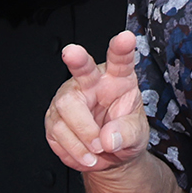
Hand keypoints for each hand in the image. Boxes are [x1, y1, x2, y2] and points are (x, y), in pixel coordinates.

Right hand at [44, 32, 152, 170]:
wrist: (108, 154)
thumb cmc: (124, 134)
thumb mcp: (137, 135)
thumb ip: (127, 134)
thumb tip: (108, 138)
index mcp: (117, 79)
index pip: (120, 61)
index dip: (122, 49)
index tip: (126, 38)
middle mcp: (89, 83)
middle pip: (81, 70)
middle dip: (76, 60)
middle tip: (72, 52)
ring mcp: (69, 99)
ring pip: (67, 110)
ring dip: (84, 137)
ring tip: (98, 151)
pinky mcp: (54, 118)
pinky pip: (58, 133)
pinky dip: (74, 151)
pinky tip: (85, 154)